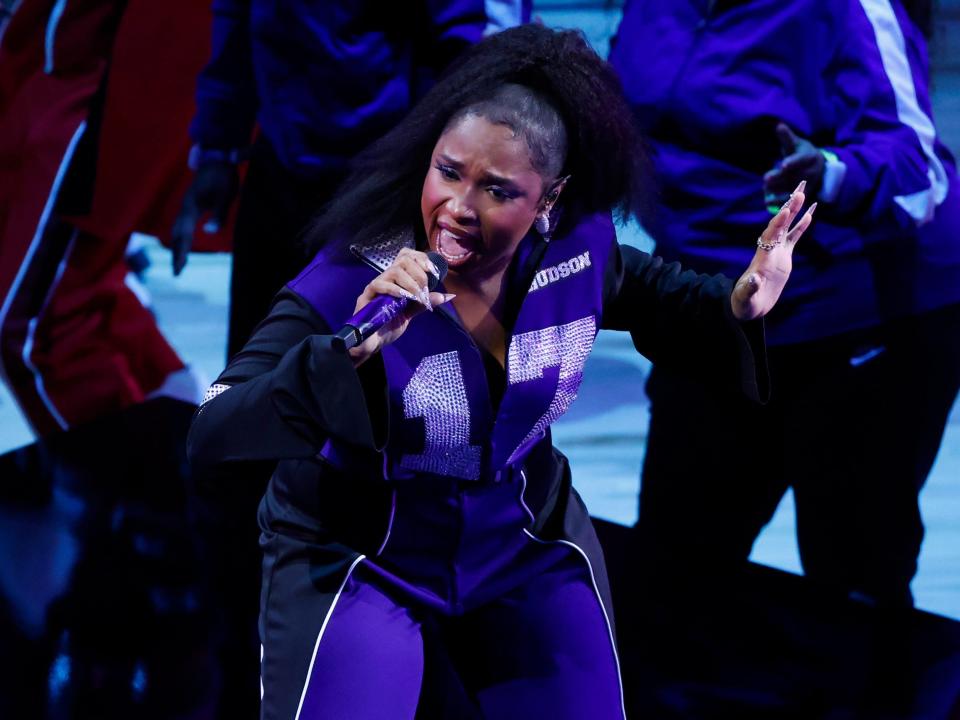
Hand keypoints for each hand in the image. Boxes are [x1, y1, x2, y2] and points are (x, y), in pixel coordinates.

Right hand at [170, 161, 238, 274]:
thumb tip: (210, 232)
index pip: (183, 233)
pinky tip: (183, 244)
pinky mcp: (192, 204)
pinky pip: (183, 224)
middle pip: (177, 234)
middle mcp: (185, 207)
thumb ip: (218, 213)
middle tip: (177, 272)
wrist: (218, 158)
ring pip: (178, 229)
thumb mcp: (225, 195)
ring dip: (178, 246)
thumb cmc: (223, 176)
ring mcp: (187, 205)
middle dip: (177, 253)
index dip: (181, 251)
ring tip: (179, 263)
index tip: (179, 267)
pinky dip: (181, 237)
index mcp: (191, 206)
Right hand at [347, 248, 453, 365]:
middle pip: (403, 259)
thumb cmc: (389, 325)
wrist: (373, 343)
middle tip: (424, 290)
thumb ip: (426, 302)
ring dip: (410, 283)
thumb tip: (448, 296)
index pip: (407, 256)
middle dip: (419, 272)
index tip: (433, 271)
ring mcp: (376, 285)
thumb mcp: (411, 312)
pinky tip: (404, 297)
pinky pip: (379, 284)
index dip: (421, 258)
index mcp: (398, 280)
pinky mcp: (367, 295)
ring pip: (394, 271)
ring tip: (416, 297)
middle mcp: (387, 278)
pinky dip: (395, 289)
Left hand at [731, 181, 815, 321]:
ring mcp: (777, 251)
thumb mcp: (746, 296)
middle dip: (789, 207)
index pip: (770, 236)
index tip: (785, 210)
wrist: (749, 305)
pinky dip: (802, 225)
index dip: (778, 224)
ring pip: (788, 226)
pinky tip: (810, 213)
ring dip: (796, 210)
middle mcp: (769, 249)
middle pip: (780, 224)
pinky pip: (794, 237)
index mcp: (762, 257)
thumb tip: (755, 279)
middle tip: (799, 189)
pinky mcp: (783, 256)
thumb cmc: (746, 301)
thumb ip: (750, 287)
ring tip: (803, 193)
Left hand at [763, 123, 824, 205]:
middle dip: (780, 178)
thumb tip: (779, 125)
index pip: (801, 160)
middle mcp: (811, 173)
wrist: (819, 169)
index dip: (792, 163)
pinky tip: (767, 202)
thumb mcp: (797, 144)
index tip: (783, 164)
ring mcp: (808, 185)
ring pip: (792, 189)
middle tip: (766, 179)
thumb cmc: (803, 154)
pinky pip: (791, 200)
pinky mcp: (803, 196)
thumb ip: (787, 138)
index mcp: (810, 158)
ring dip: (778, 189)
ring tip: (765, 187)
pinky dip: (780, 202)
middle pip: (794, 176)